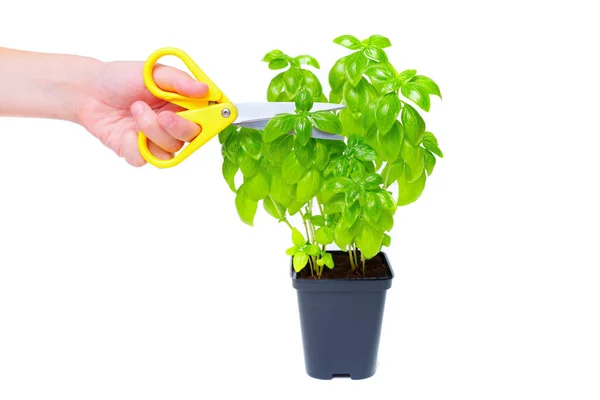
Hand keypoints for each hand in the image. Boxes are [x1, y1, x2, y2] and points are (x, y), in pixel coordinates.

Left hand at [76, 61, 207, 165]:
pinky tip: (126, 130)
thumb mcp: (153, 72)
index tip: (207, 116)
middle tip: (163, 116)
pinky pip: (146, 159)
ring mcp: (157, 140)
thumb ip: (180, 81)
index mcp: (185, 104)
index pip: (209, 117)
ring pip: (170, 149)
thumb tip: (205, 90)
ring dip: (151, 130)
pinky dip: (134, 145)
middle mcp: (175, 124)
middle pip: (192, 137)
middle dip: (178, 128)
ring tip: (135, 110)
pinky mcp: (139, 152)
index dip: (213, 119)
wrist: (89, 91)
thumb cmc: (121, 78)